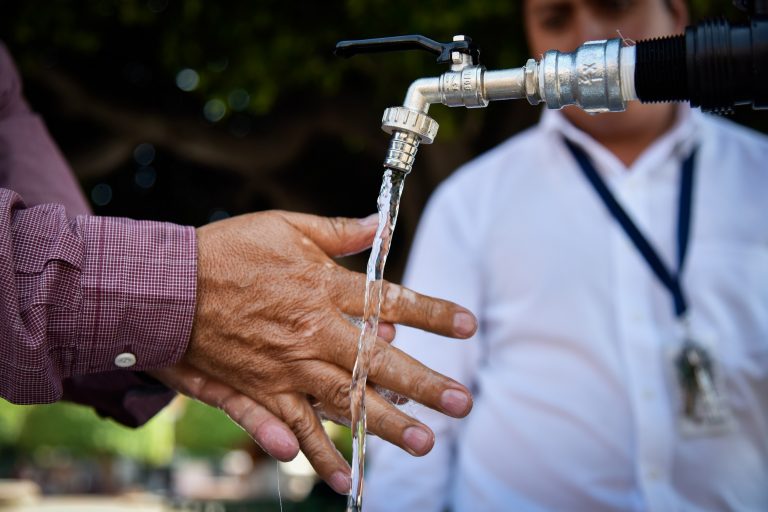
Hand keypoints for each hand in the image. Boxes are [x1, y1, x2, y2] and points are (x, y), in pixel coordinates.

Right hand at [183, 210, 476, 493]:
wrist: (162, 287)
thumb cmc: (225, 250)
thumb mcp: (284, 228)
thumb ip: (337, 232)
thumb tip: (381, 225)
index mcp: (321, 290)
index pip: (389, 302)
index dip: (432, 314)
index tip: (468, 326)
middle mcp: (310, 335)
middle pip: (376, 365)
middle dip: (424, 384)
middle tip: (461, 404)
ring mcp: (284, 370)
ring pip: (342, 404)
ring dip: (384, 427)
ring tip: (422, 445)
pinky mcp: (256, 394)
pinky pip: (290, 430)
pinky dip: (316, 456)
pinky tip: (344, 479)